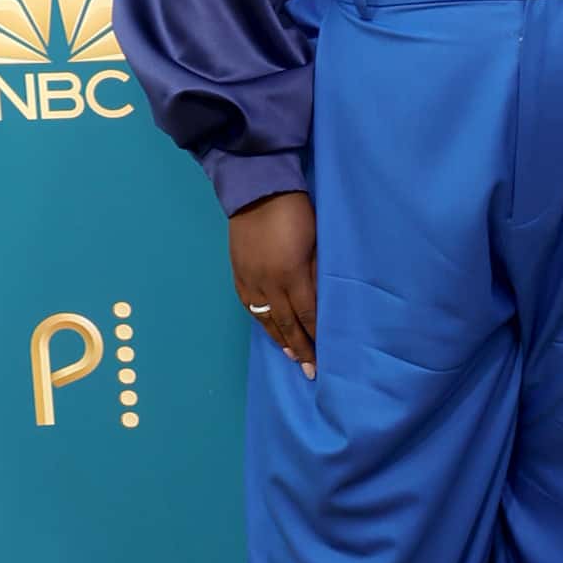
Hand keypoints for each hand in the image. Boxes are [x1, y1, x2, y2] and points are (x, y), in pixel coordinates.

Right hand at [228, 189, 316, 374]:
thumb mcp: (315, 243)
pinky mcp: (238, 274)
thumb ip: (316, 274)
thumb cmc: (296, 213)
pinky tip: (268, 329)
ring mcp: (250, 280)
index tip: (324, 357)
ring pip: (265, 319)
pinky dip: (260, 321)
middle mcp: (268, 284)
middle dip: (299, 349)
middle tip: (310, 371)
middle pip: (286, 324)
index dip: (315, 338)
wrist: (256, 191)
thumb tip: (321, 303)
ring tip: (292, 356)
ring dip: (280, 339)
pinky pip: (249, 306)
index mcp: (291, 276)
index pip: (307, 316)